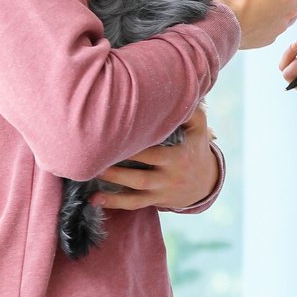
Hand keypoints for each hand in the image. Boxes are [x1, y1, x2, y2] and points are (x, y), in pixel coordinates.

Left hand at [94, 105, 219, 211]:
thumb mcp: (199, 130)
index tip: (116, 137)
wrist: (205, 182)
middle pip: (141, 174)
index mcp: (178, 157)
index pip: (154, 152)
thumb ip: (191, 113)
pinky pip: (133, 204)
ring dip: (112, 183)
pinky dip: (113, 203)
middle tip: (95, 157)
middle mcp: (169, 176)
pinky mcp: (154, 200)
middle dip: (117, 167)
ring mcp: (161, 190)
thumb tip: (178, 92)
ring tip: (91, 174)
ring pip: (135, 189)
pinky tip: (94, 199)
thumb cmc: (195, 148)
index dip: (136, 146)